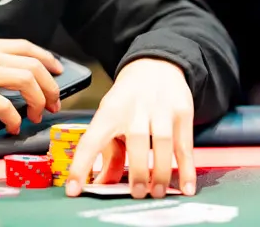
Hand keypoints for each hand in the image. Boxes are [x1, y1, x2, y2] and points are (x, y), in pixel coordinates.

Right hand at [0, 37, 62, 132]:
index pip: (26, 46)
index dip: (47, 58)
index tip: (57, 69)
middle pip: (34, 65)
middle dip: (50, 85)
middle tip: (52, 102)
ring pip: (26, 81)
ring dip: (38, 100)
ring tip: (37, 115)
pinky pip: (4, 105)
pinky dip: (14, 118)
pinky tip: (13, 126)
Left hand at [64, 58, 194, 199]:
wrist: (155, 65)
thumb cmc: (128, 100)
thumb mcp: (111, 118)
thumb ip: (108, 154)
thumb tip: (101, 186)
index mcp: (109, 110)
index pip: (91, 140)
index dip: (80, 166)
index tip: (72, 190)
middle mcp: (135, 108)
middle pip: (136, 139)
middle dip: (137, 170)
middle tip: (136, 193)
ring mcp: (161, 108)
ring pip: (163, 142)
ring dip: (160, 172)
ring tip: (156, 193)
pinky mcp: (182, 112)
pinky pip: (185, 145)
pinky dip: (187, 169)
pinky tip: (185, 188)